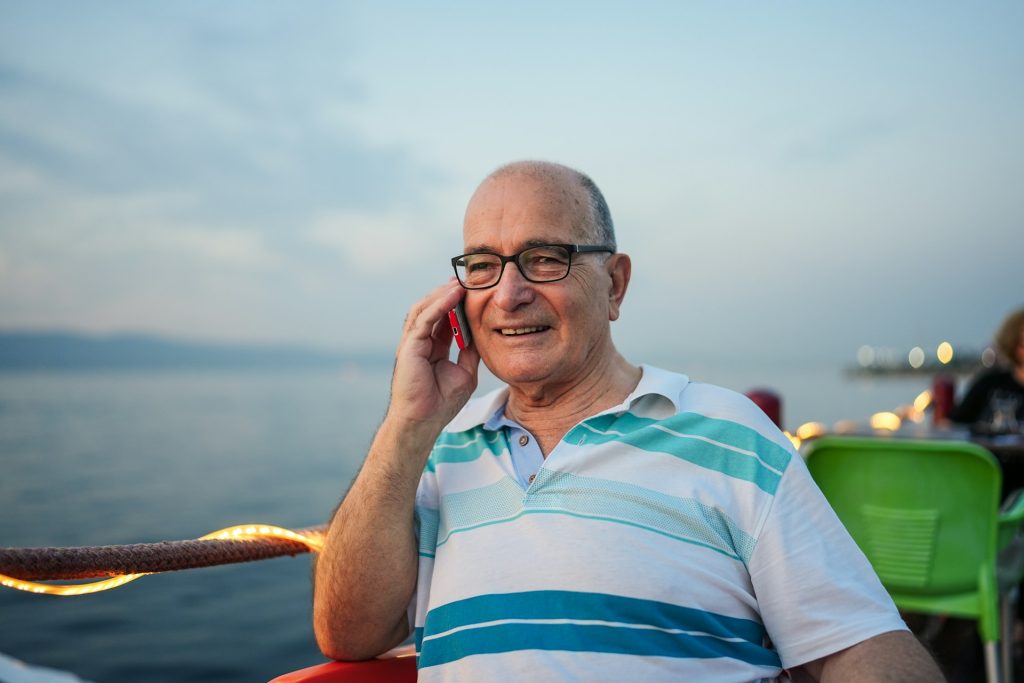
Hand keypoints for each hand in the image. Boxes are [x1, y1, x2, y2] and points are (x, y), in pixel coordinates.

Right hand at [388, 278, 479, 426]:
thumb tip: (482, 335)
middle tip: (465, 279)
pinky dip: (439, 305)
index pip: (443, 318)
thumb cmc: (441, 403)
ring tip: (460, 283)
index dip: (455, 304)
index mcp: (431, 347)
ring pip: (425, 308)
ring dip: (443, 294)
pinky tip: (453, 295)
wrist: (424, 421)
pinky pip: (425, 318)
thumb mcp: (465, 372)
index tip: (470, 291)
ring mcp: (412, 342)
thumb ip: (470, 352)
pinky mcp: (409, 345)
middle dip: (447, 293)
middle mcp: (419, 341)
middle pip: (432, 308)